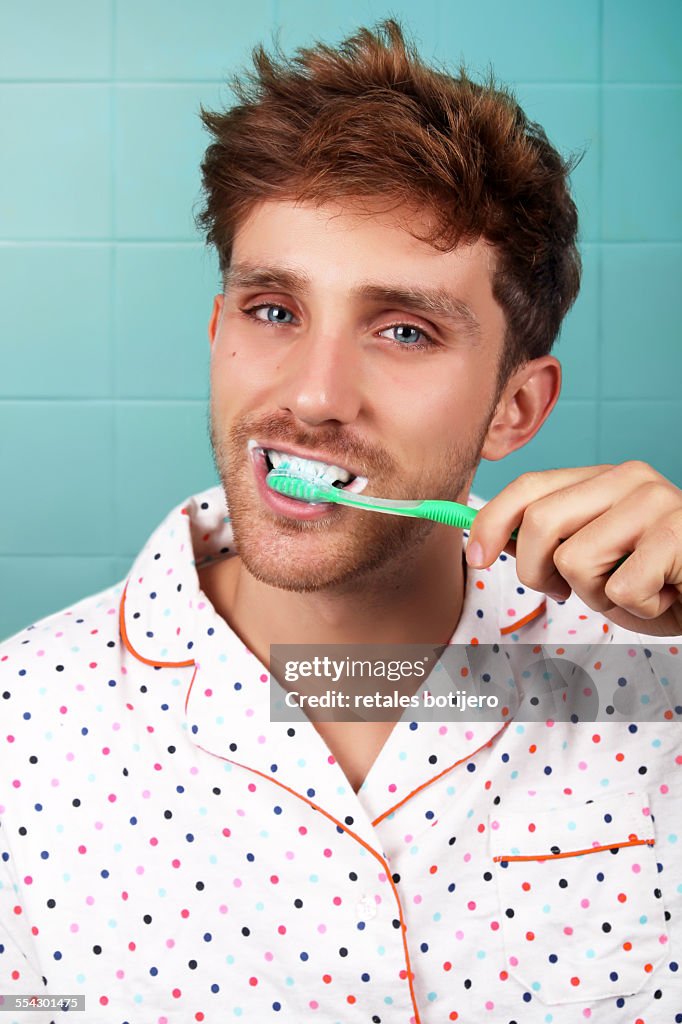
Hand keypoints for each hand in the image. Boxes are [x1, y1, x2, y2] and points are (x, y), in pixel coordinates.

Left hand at [466, 462, 681, 636]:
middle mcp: (628, 478)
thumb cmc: (659, 581)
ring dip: (598, 596)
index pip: (530, 486)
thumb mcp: (597, 557)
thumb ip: (552, 540)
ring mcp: (655, 502)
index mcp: (603, 478)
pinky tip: (664, 596)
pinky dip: (638, 610)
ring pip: (574, 562)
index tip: (475, 556)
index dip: (492, 521)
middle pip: (539, 523)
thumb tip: (486, 539)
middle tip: (570, 592)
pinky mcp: (677, 534)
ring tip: (635, 590)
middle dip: (540, 571)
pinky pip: (619, 588)